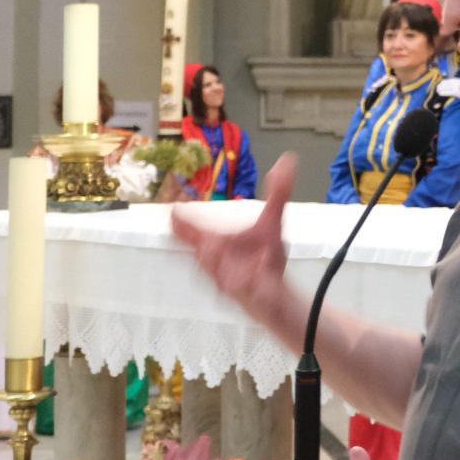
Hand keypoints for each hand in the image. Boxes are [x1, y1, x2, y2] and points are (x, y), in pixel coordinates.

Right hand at [170, 154, 296, 324]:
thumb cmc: (266, 261)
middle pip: (205, 256)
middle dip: (204, 245)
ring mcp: (235, 284)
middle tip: (204, 236)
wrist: (278, 299)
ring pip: (224, 277)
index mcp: (218, 245)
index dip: (181, 222)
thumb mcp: (273, 223)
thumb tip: (287, 159)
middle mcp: (220, 265)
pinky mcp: (252, 300)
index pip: (193, 232)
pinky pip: (250, 292)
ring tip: (217, 248)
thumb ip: (277, 193)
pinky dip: (253, 279)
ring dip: (223, 264)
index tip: (173, 210)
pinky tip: (263, 263)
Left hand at [436, 77, 459, 111]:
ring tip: (438, 91)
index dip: (446, 81)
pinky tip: (440, 93)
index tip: (441, 83)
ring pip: (449, 87)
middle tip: (437, 88)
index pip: (453, 80)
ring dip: (442, 88)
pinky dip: (445, 92)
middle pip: (450, 83)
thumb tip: (454, 88)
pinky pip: (451, 92)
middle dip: (443, 85)